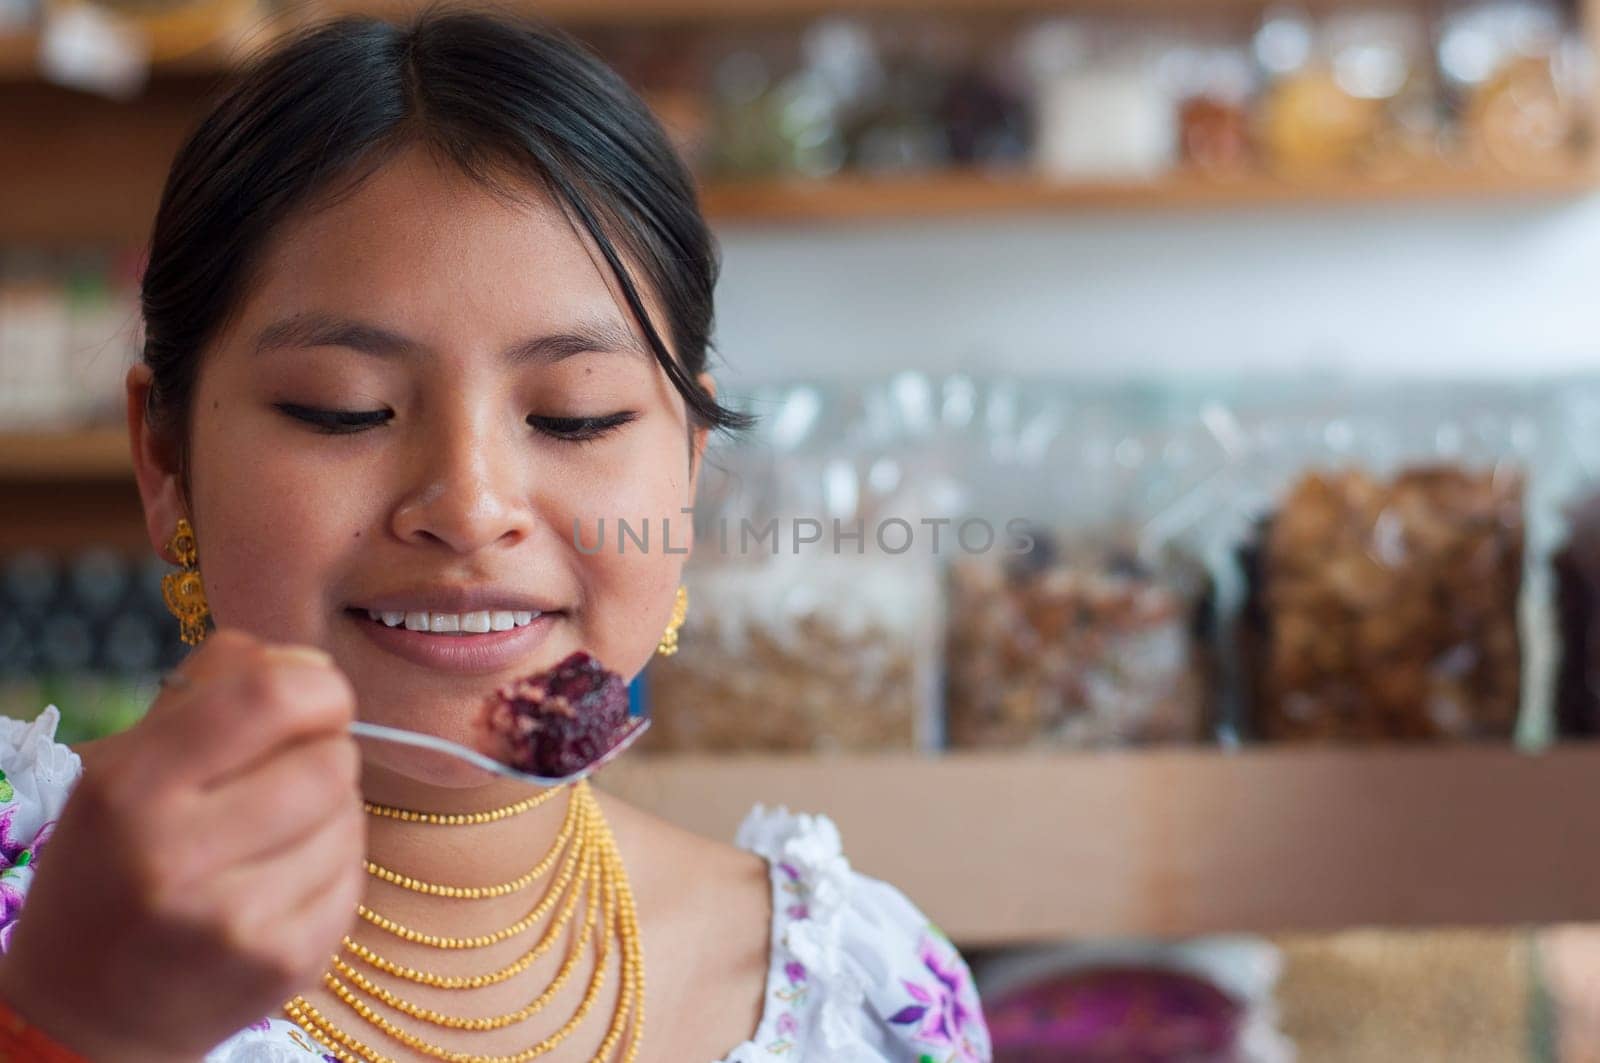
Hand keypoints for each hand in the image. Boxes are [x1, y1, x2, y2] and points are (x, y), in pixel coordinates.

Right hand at [0, 629, 364, 1061]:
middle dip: (321, 755)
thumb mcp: (123, 767)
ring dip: (329, 814)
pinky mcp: (287, 963)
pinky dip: (332, 869)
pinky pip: (357, 875)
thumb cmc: (116, 865)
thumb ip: (212, 692)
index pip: (272, 696)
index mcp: (131, 787)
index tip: (314, 698)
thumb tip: (308, 660)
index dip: (318, 685)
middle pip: (331, 759)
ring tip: (270, 840)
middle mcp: (178, 856)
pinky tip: (279, 887)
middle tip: (278, 781)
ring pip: (351, 815)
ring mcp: (237, 919)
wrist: (86, 1014)